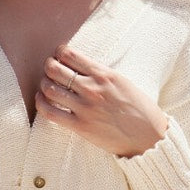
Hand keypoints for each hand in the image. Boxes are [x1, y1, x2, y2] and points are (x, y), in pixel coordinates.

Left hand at [35, 44, 168, 157]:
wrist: (148, 137)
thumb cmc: (139, 109)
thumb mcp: (123, 82)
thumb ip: (102, 74)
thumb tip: (81, 67)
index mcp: (104, 74)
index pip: (70, 55)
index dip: (59, 53)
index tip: (58, 56)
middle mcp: (92, 88)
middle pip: (55, 69)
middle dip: (48, 66)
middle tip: (50, 69)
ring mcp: (84, 107)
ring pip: (49, 88)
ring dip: (43, 83)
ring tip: (45, 84)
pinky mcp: (80, 126)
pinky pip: (50, 112)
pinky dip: (40, 103)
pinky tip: (41, 99)